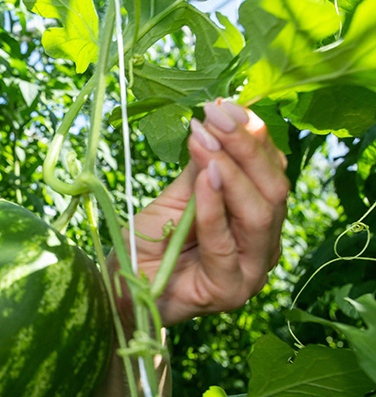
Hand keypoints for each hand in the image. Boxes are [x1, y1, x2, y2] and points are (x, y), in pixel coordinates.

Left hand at [127, 99, 288, 325]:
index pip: (271, 170)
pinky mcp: (231, 290)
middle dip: (245, 147)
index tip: (223, 106)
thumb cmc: (150, 243)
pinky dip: (215, 208)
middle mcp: (264, 244)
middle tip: (214, 117)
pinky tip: (205, 180)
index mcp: (259, 218)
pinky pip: (226, 244)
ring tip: (206, 143)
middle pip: (274, 188)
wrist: (122, 289)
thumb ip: (200, 170)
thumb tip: (213, 125)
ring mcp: (252, 270)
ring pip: (259, 213)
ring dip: (233, 172)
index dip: (252, 136)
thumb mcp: (176, 197)